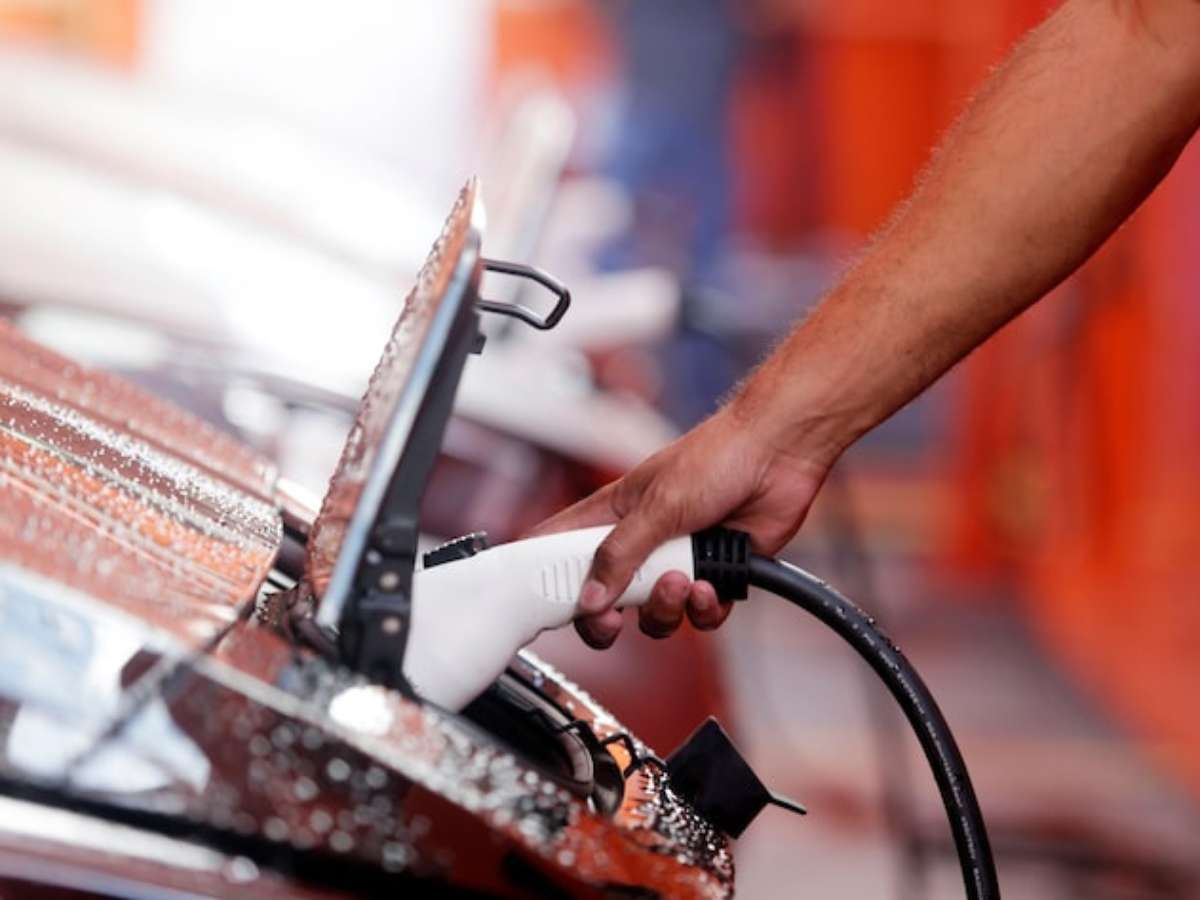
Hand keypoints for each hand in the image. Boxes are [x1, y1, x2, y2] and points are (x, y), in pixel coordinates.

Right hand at [528, 403, 832, 647]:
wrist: (780, 453)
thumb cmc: (717, 457)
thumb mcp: (656, 505)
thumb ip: (620, 554)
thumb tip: (590, 598)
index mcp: (612, 516)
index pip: (560, 550)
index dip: (547, 580)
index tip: (545, 609)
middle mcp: (640, 542)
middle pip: (606, 599)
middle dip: (610, 617)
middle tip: (615, 619)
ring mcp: (677, 561)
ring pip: (654, 613)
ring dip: (666, 608)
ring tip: (684, 581)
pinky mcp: (715, 574)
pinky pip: (700, 616)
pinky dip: (705, 609)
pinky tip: (712, 585)